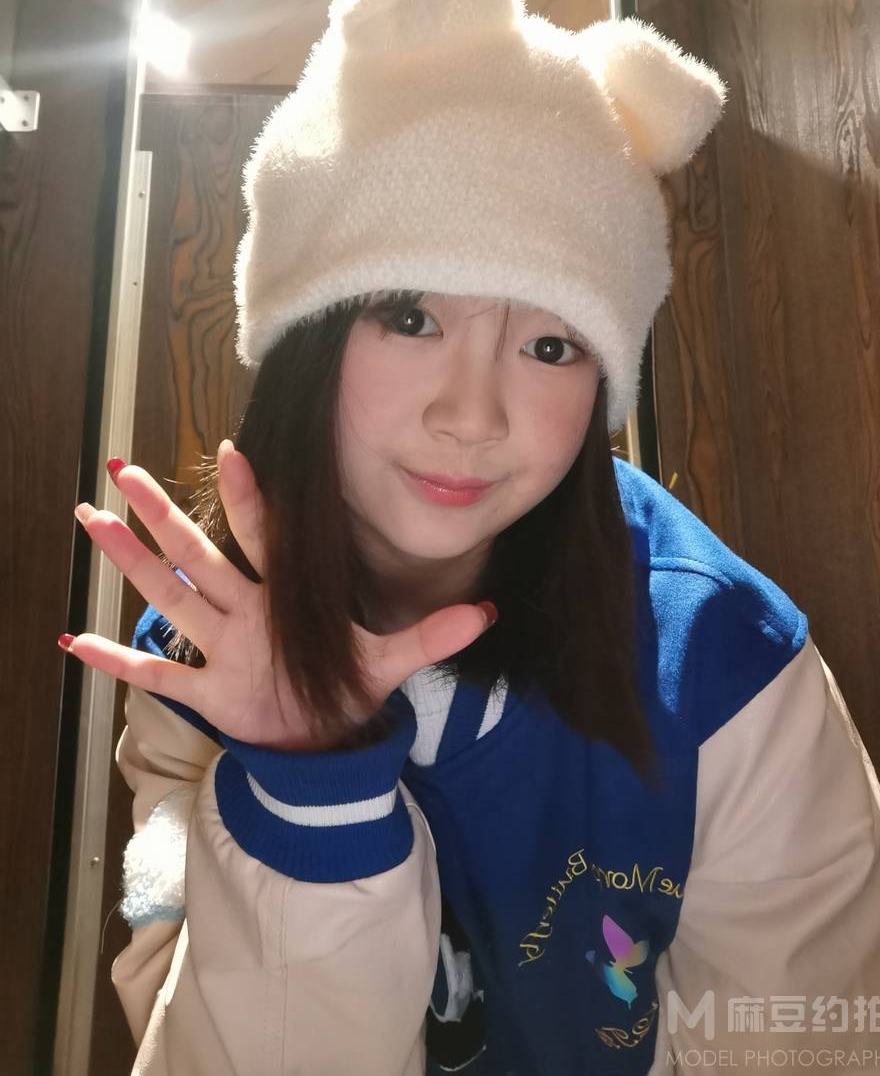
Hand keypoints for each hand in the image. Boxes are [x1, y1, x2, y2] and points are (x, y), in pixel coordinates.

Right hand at [60, 440, 496, 750]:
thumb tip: (490, 611)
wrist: (325, 741)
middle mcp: (244, 612)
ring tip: (91, 519)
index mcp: (285, 598)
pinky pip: (155, 675)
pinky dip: (116, 659)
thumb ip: (433, 635)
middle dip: (162, 514)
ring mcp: (220, 648)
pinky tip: (73, 638)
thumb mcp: (391, 660)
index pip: (264, 539)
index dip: (247, 500)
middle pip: (197, 554)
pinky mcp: (207, 691)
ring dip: (130, 561)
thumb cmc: (348, 686)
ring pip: (170, 594)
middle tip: (124, 467)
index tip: (233, 453)